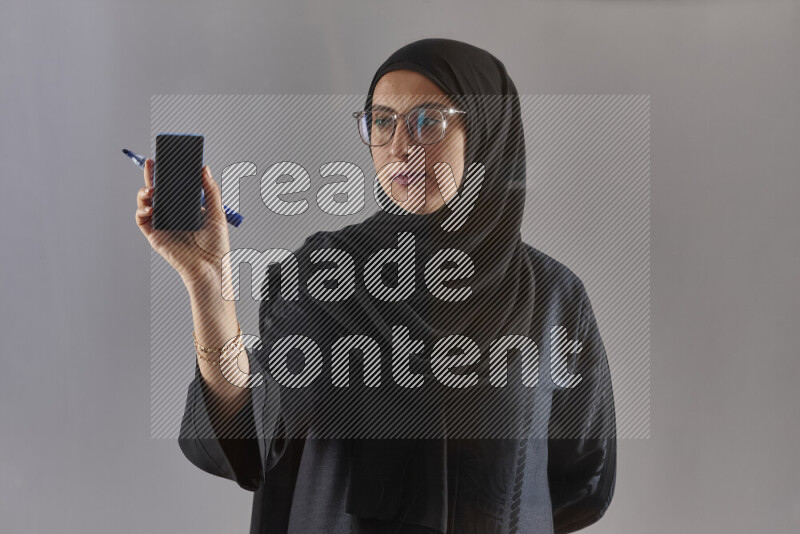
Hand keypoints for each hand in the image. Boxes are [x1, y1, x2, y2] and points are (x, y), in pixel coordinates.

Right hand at [135, 159, 232, 285]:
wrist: (210, 267)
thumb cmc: (216, 244)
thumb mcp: (217, 213)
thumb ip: (210, 190)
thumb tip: (204, 168)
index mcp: (186, 208)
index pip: (174, 187)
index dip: (168, 174)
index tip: (166, 159)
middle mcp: (172, 214)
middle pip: (157, 191)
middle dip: (151, 176)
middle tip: (152, 163)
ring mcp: (162, 225)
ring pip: (146, 203)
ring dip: (144, 193)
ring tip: (150, 190)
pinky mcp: (155, 236)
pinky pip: (142, 221)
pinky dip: (142, 211)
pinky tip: (149, 208)